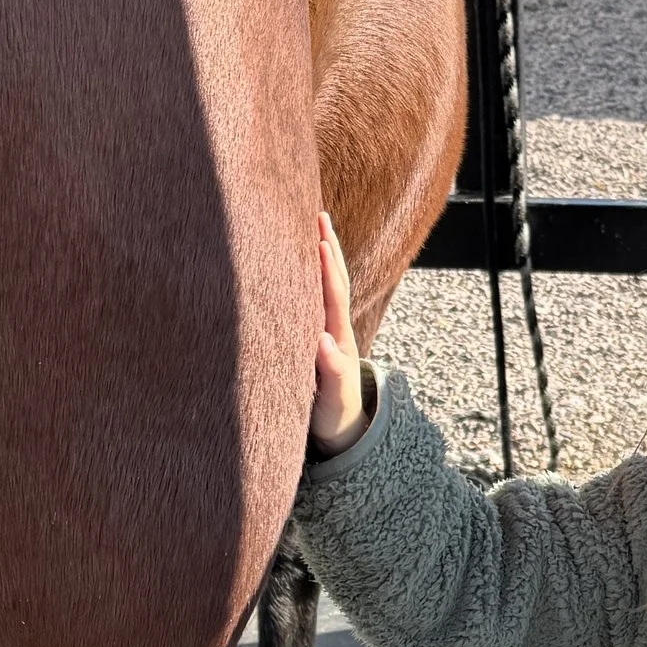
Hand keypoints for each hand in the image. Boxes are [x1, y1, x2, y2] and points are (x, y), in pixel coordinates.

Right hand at [311, 210, 366, 456]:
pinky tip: (303, 260)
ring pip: (329, 285)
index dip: (325, 270)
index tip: (318, 241)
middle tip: (318, 215)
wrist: (343, 431)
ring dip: (325, 255)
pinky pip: (318, 297)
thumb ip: (330, 373)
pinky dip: (313, 274)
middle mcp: (337, 330)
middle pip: (335, 281)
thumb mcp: (333, 400)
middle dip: (328, 248)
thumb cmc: (335, 416)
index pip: (332, 297)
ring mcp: (330, 331)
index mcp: (338, 340)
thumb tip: (323, 341)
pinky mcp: (321, 336)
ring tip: (317, 225)